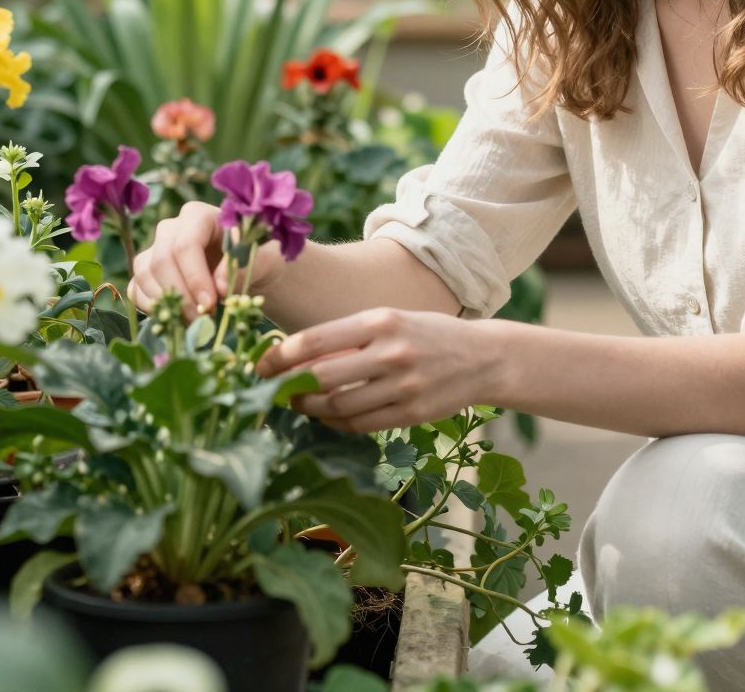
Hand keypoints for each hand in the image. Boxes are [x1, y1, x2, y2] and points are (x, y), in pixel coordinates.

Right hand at [130, 201, 258, 318]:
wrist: (243, 270)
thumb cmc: (253, 257)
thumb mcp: (259, 259)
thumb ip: (241, 268)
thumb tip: (218, 288)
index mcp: (198, 215)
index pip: (186, 245)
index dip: (195, 277)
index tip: (210, 303)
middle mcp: (170, 228)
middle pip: (162, 260)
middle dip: (181, 294)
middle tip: (202, 318)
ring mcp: (154, 249)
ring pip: (145, 275)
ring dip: (167, 304)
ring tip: (194, 321)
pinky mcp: (146, 272)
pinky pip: (136, 289)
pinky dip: (153, 308)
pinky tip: (177, 319)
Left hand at [260, 308, 496, 433]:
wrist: (483, 357)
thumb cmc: (427, 334)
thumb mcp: (391, 320)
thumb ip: (349, 337)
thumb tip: (294, 357)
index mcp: (380, 320)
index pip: (315, 340)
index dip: (280, 356)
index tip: (260, 365)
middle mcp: (390, 352)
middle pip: (320, 378)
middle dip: (289, 388)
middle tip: (275, 391)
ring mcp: (402, 386)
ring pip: (337, 406)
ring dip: (309, 409)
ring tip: (299, 405)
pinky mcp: (411, 414)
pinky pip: (360, 424)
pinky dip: (336, 423)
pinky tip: (328, 416)